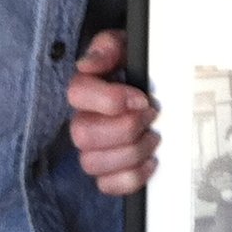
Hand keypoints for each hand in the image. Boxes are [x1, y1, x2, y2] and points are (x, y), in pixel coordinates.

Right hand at [68, 28, 159, 194]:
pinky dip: (132, 178)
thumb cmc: (136, 66)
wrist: (155, 87)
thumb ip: (108, 47)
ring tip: (153, 137)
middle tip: (151, 116)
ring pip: (93, 164)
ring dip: (131, 153)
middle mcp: (82, 121)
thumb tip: (88, 64)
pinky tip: (151, 162)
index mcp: (85, 89)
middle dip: (125, 128)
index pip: (76, 95)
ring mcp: (93, 149)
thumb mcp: (127, 45)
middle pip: (83, 135)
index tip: (141, 99)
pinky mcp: (109, 172)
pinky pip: (107, 186)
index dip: (110, 100)